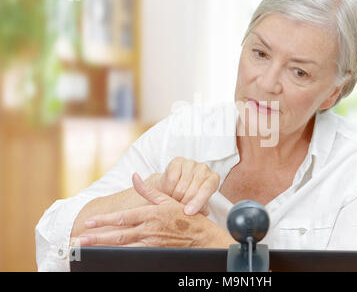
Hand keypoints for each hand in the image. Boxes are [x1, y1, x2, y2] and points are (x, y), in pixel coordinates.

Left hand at [76, 173, 233, 247]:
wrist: (201, 237)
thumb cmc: (185, 216)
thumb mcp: (167, 199)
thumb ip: (147, 189)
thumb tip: (134, 176)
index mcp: (150, 214)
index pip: (123, 218)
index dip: (105, 220)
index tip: (89, 222)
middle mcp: (148, 230)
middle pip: (118, 236)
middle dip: (97, 238)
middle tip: (79, 240)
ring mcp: (150, 243)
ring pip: (122, 247)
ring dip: (103, 248)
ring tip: (86, 249)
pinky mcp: (153, 252)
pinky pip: (133, 254)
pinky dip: (119, 255)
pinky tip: (107, 255)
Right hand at [150, 157, 220, 215]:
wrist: (173, 185)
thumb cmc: (189, 196)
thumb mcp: (198, 204)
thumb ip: (201, 209)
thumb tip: (201, 215)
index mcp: (213, 179)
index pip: (207, 189)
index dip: (198, 201)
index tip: (188, 212)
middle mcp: (204, 169)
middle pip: (193, 190)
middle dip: (184, 203)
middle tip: (178, 209)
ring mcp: (191, 163)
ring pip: (181, 187)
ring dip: (175, 198)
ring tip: (174, 201)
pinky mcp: (178, 161)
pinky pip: (172, 179)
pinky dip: (168, 189)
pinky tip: (169, 192)